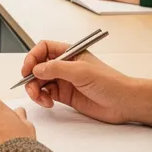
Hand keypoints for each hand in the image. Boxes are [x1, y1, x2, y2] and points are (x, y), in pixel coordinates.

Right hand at [21, 40, 151, 124]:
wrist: (123, 103)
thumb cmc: (110, 82)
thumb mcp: (82, 71)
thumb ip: (57, 69)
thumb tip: (36, 68)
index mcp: (70, 52)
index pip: (44, 49)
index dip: (33, 57)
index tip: (28, 69)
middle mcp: (65, 65)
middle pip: (38, 66)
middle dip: (31, 76)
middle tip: (31, 87)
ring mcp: (64, 80)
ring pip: (40, 81)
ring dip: (35, 89)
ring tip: (40, 98)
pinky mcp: (65, 95)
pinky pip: (46, 94)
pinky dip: (43, 98)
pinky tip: (48, 103)